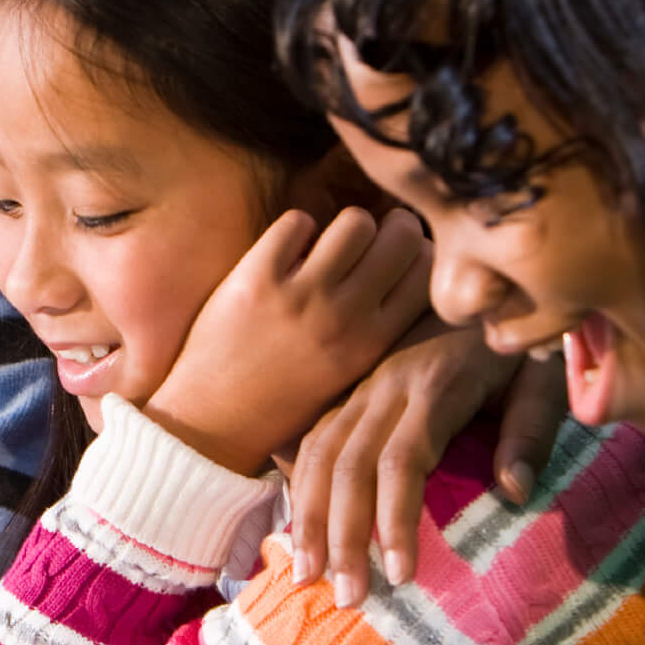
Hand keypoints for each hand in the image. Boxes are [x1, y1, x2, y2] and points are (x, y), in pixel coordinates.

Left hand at [145, 208, 426, 476]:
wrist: (216, 424)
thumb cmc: (288, 399)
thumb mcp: (351, 373)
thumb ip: (382, 327)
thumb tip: (411, 265)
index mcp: (373, 342)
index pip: (428, 271)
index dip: (419, 254)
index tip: (402, 258)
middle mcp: (344, 316)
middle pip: (403, 233)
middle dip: (392, 227)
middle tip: (373, 240)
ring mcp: (300, 296)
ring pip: (354, 221)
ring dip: (344, 228)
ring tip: (329, 248)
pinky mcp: (256, 279)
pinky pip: (297, 222)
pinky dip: (296, 230)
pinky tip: (288, 251)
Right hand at [289, 319, 566, 606]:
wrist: (486, 274)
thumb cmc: (525, 338)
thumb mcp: (545, 375)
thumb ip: (532, 429)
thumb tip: (513, 492)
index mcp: (436, 385)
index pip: (401, 462)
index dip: (395, 521)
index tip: (399, 577)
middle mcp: (387, 384)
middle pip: (348, 465)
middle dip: (341, 536)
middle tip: (347, 598)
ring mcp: (363, 383)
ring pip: (319, 451)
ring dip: (308, 515)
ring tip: (305, 574)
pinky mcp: (351, 386)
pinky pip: (312, 435)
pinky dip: (299, 483)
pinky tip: (295, 525)